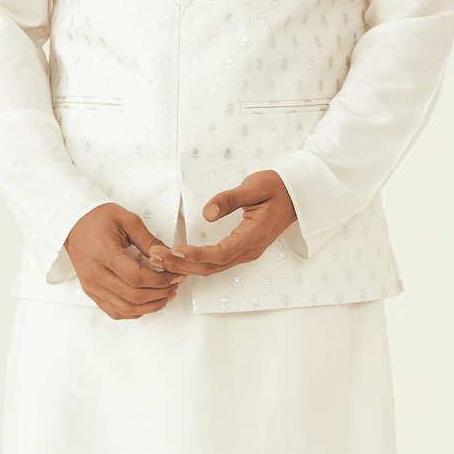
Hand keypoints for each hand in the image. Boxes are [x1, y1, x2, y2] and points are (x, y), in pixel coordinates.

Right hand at [63, 204, 182, 319]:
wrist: (73, 222)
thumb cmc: (97, 218)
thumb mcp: (128, 221)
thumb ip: (150, 241)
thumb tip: (169, 257)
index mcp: (104, 254)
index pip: (137, 278)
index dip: (161, 280)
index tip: (174, 275)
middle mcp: (95, 274)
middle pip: (134, 297)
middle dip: (160, 293)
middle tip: (174, 284)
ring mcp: (92, 286)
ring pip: (126, 309)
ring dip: (150, 306)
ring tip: (165, 295)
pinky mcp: (91, 291)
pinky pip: (115, 311)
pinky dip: (134, 311)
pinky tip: (147, 302)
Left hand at [155, 170, 298, 277]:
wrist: (298, 196)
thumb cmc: (278, 188)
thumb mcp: (255, 186)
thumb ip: (231, 199)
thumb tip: (207, 213)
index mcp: (253, 237)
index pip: (220, 253)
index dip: (196, 255)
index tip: (175, 249)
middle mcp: (248, 250)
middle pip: (211, 266)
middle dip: (181, 264)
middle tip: (155, 256)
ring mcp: (245, 252)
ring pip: (211, 267)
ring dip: (184, 266)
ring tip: (158, 258)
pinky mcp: (241, 250)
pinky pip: (215, 262)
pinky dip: (194, 263)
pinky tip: (176, 259)